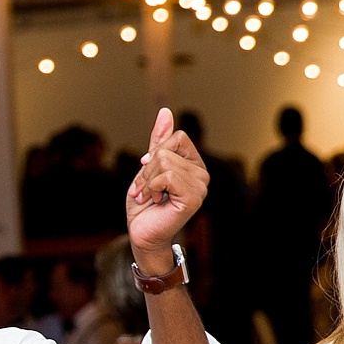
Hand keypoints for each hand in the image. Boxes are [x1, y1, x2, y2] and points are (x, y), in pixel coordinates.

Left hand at [125, 107, 209, 265]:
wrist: (141, 233)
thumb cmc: (144, 204)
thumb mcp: (148, 167)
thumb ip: (159, 141)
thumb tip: (165, 111)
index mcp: (194, 164)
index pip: (177, 137)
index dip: (155, 152)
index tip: (147, 172)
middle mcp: (202, 175)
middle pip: (167, 150)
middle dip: (147, 171)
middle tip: (146, 190)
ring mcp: (200, 187)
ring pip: (165, 163)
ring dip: (147, 181)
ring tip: (150, 197)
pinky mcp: (193, 198)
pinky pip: (167, 177)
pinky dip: (152, 187)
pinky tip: (155, 201)